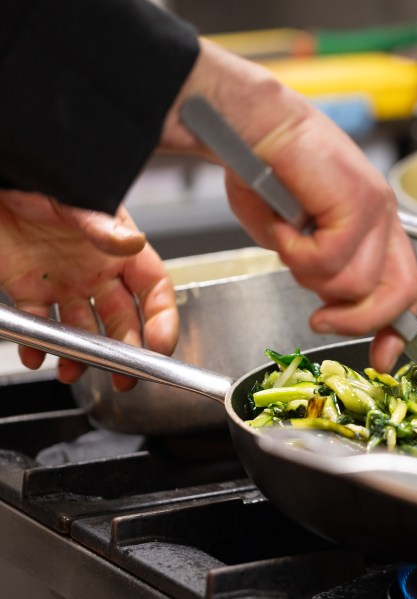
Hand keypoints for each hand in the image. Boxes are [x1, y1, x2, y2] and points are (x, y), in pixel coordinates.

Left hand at [0, 191, 177, 389]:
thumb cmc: (36, 178)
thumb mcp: (71, 200)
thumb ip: (101, 224)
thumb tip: (131, 243)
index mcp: (118, 249)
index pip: (154, 289)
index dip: (162, 318)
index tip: (161, 345)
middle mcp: (96, 270)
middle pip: (122, 319)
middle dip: (128, 351)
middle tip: (124, 376)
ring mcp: (64, 282)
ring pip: (82, 329)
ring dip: (82, 355)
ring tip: (74, 370)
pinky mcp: (28, 288)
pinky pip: (39, 324)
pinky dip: (37, 345)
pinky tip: (37, 355)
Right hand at [162, 39, 416, 371]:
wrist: (249, 122)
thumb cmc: (263, 171)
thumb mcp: (293, 239)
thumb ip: (317, 274)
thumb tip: (328, 309)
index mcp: (375, 228)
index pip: (404, 288)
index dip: (395, 329)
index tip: (383, 359)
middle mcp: (384, 218)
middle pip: (400, 293)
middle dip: (358, 319)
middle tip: (320, 318)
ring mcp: (375, 209)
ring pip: (355, 283)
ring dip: (308, 273)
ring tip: (288, 236)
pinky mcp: (358, 202)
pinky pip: (328, 258)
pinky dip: (294, 250)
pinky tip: (283, 220)